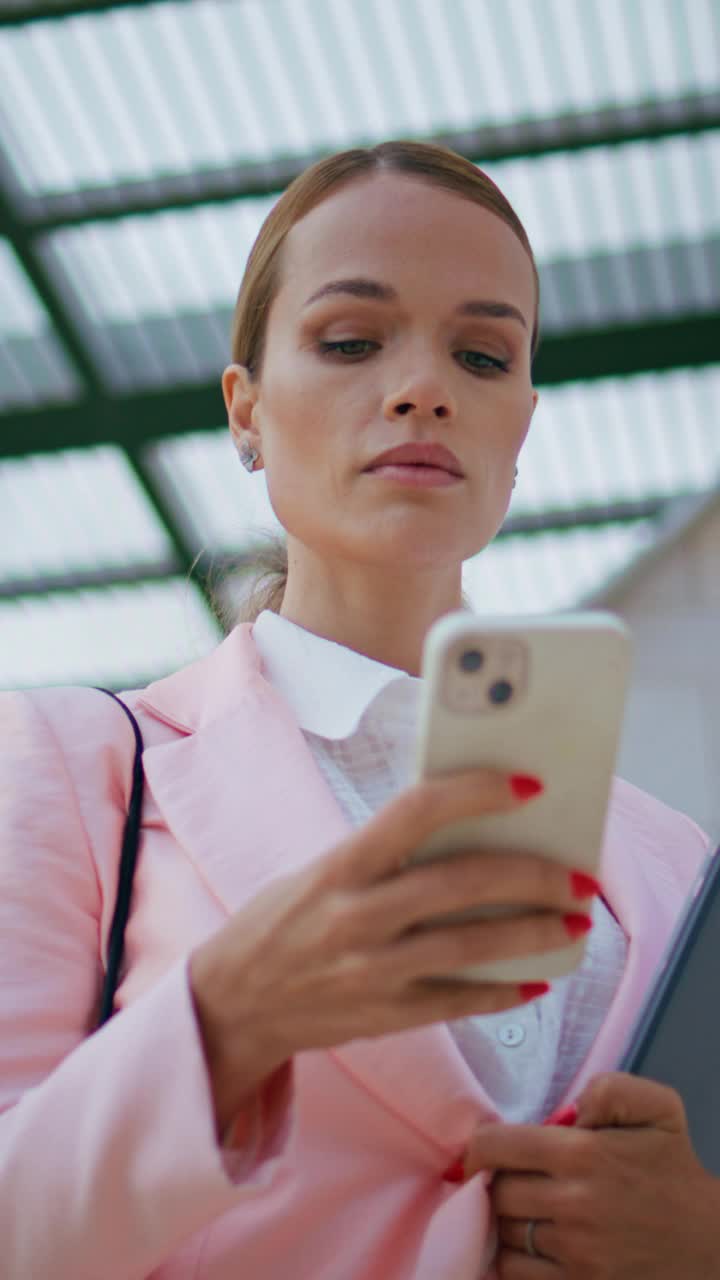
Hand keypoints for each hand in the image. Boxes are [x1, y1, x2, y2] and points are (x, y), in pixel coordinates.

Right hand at [189, 768, 591, 1135]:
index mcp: (338, 868)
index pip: (415, 812)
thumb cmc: (282, 922)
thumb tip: (470, 834)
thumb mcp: (320, 873)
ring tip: (573, 922)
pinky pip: (456, 1002)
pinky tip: (536, 981)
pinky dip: (502, 992)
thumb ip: (384, 856)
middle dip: (530, 875)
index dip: (475, 792)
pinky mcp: (383, 1016)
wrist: (230, 1005)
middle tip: (577, 872)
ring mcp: (370, 972)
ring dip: (532, 934)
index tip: (527, 784)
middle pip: (459, 884)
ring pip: (469, 948)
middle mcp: (355, 918)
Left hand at [463, 1072, 719, 1278]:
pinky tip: (532, 1244)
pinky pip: (515, 1273)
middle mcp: (574, 1204)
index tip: (485, 1152)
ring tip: (528, 1210)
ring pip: (503, 1233)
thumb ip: (610, 1089)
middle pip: (497, 1192)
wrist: (708, 1245)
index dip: (480, 1147)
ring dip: (507, 1221)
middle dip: (499, 1183)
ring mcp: (574, 1253)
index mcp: (585, 1154)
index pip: (496, 1146)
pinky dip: (514, 1259)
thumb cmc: (674, 1173)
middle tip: (516, 1179)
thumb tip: (567, 1109)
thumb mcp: (659, 1109)